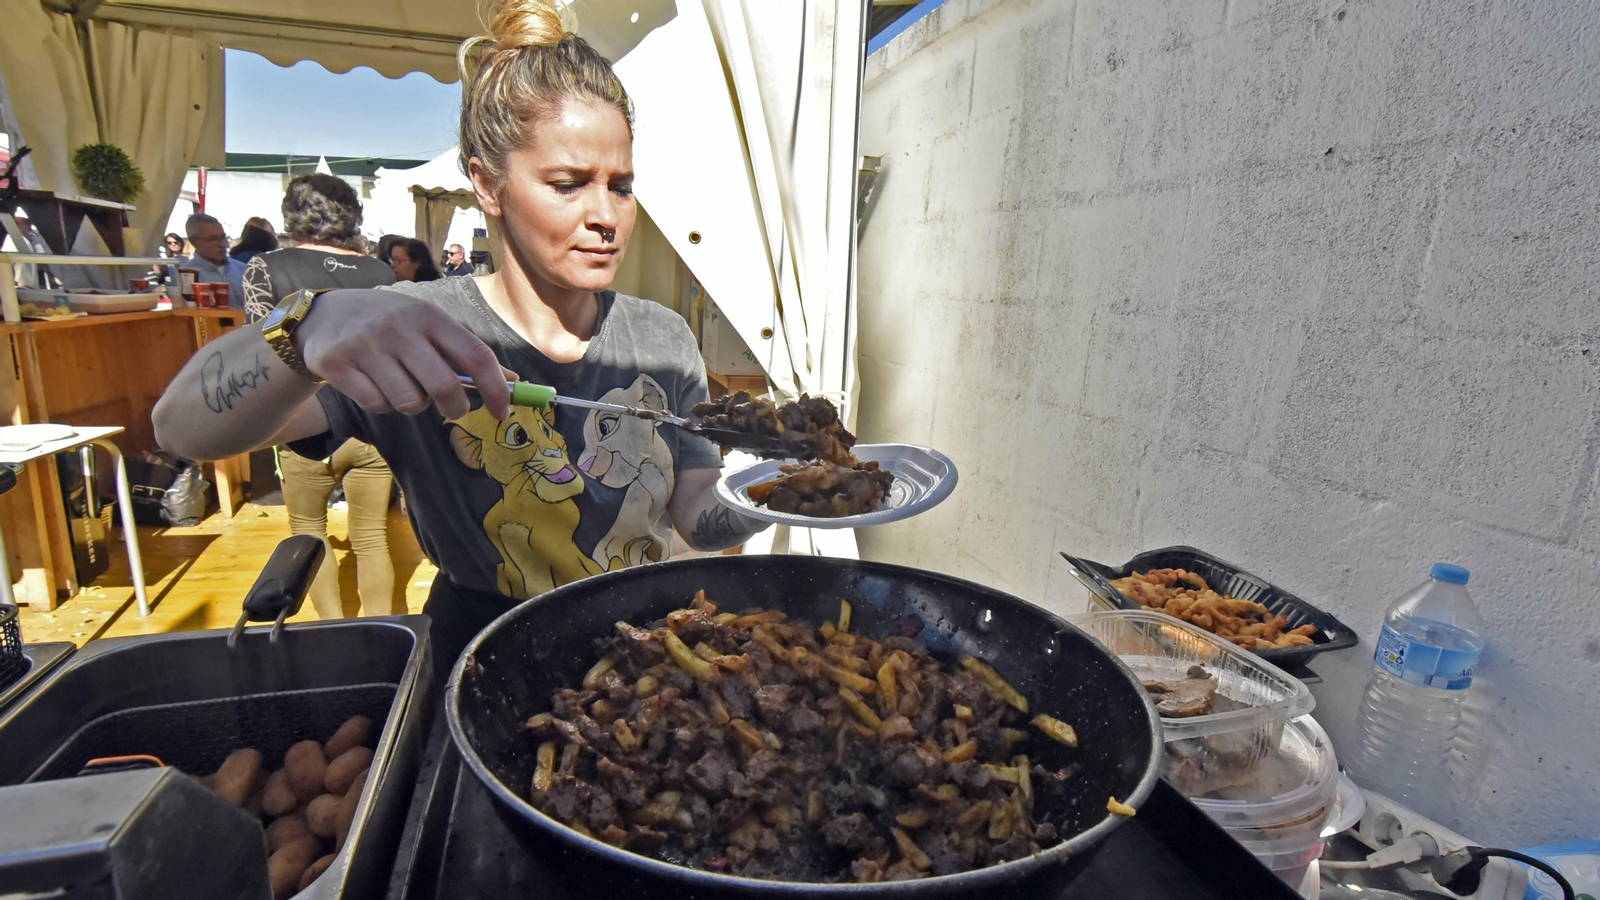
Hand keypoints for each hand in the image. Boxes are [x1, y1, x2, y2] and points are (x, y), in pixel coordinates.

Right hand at [297, 289, 511, 420]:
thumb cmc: (389, 324)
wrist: (321, 315)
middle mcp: (399, 327)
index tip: (502, 412)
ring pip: (409, 402)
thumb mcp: (426, 325)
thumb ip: (465, 352)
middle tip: (454, 410)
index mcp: (428, 315)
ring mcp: (366, 345)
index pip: (476, 354)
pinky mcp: (338, 364)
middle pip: (444, 387)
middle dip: (457, 409)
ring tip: (402, 385)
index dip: (496, 389)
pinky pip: (377, 405)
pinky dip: (382, 404)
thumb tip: (513, 380)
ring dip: (413, 405)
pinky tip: (373, 383)